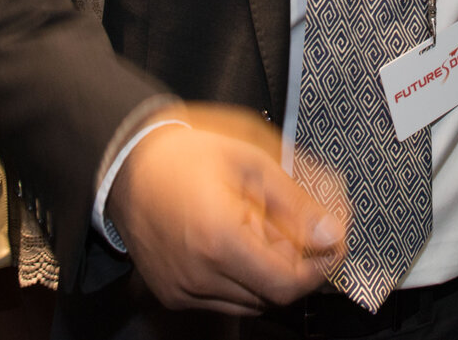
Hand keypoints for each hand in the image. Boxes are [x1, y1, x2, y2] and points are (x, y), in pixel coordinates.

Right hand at [108, 104, 346, 314]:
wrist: (125, 164)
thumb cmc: (186, 155)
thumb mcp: (251, 162)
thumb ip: (296, 202)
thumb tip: (331, 233)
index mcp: (219, 238)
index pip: (287, 283)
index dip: (317, 268)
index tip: (328, 244)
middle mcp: (198, 274)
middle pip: (271, 294)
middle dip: (294, 264)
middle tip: (296, 228)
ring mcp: (181, 290)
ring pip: (250, 302)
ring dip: (267, 273)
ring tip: (259, 229)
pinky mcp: (171, 294)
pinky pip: (222, 300)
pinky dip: (239, 278)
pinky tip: (233, 241)